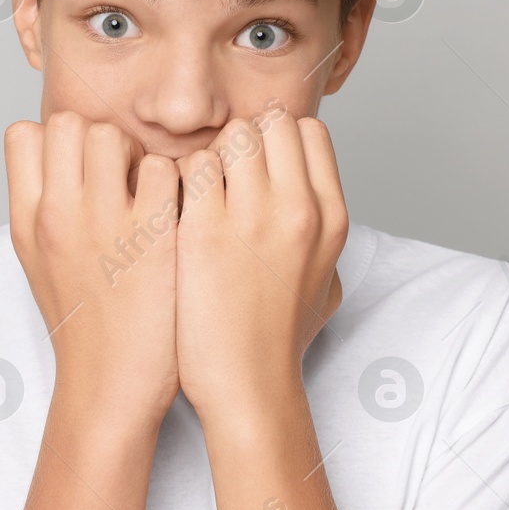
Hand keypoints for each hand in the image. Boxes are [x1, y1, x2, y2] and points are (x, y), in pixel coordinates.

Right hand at [5, 112, 181, 428]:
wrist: (109, 389)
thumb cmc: (84, 327)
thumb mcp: (39, 263)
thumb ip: (42, 208)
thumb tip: (55, 159)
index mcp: (27, 221)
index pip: (24, 133)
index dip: (60, 141)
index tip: (83, 170)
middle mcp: (57, 216)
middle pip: (70, 123)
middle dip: (101, 139)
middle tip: (122, 178)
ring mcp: (102, 226)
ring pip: (112, 136)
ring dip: (137, 155)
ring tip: (150, 194)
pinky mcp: (152, 240)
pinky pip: (163, 170)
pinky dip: (177, 182)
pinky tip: (177, 215)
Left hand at [173, 112, 347, 422]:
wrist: (247, 386)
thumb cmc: (280, 338)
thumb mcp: (327, 280)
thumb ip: (321, 233)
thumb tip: (310, 197)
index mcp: (332, 216)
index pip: (309, 130)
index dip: (278, 140)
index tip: (258, 167)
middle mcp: (299, 208)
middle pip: (269, 123)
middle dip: (243, 140)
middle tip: (223, 178)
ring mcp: (252, 218)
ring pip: (231, 136)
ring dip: (211, 157)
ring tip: (199, 195)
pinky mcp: (203, 232)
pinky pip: (192, 167)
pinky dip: (181, 181)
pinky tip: (176, 212)